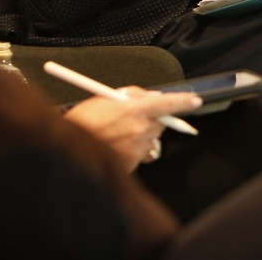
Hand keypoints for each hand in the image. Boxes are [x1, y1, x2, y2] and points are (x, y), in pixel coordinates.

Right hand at [63, 88, 202, 173]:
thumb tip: (148, 96)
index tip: (195, 100)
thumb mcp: (105, 97)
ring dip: (141, 136)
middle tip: (134, 118)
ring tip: (118, 135)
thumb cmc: (82, 121)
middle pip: (161, 124)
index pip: (168, 103)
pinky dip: (132, 151)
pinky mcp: (131, 165)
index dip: (184, 101)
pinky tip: (115, 147)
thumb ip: (131, 96)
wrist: (66, 148)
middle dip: (152, 120)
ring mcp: (136, 149)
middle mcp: (139, 129)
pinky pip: (140, 156)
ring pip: (150, 140)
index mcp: (135, 109)